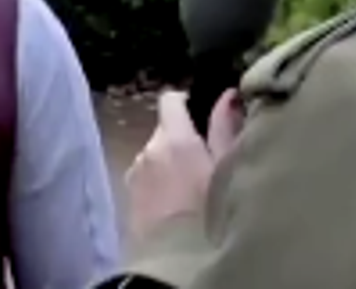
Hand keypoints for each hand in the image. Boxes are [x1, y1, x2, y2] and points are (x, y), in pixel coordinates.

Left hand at [125, 88, 243, 241]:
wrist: (174, 259)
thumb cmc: (208, 211)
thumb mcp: (226, 168)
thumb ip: (226, 129)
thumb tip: (227, 96)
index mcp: (173, 137)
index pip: (170, 100)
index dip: (186, 103)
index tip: (202, 117)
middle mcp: (148, 149)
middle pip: (164, 130)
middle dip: (181, 139)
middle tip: (204, 162)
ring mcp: (135, 173)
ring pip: (154, 155)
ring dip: (168, 163)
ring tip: (189, 188)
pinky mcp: (128, 197)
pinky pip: (146, 178)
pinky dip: (158, 183)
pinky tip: (174, 203)